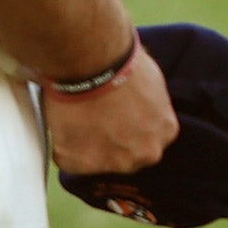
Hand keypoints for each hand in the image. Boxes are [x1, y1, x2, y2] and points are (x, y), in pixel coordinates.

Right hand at [42, 46, 178, 176]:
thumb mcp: (154, 86)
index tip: (116, 119)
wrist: (95, 64)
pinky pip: (67, 159)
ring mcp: (111, 163)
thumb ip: (151, 109)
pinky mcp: (80, 163)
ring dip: (86, 145)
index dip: (129, 130)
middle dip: (111, 142)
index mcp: (165, 133)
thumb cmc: (125, 66)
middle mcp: (143, 154)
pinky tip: (66, 121)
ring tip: (79, 117)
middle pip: (125, 157)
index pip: (146, 142)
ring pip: (95, 161)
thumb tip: (140, 108)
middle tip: (96, 119)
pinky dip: (63, 145)